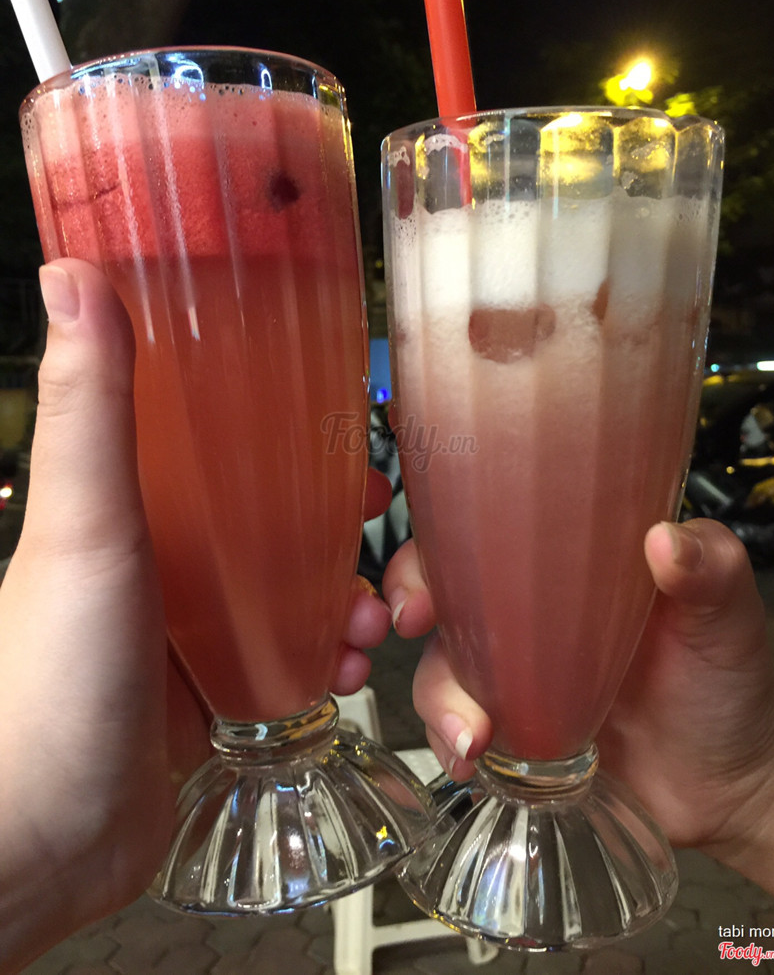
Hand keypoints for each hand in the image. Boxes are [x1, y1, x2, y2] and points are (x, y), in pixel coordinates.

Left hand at [0, 259, 392, 971]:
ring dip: (346, 592)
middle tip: (387, 525)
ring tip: (375, 620)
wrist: (43, 842)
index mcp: (131, 502)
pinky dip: (329, 652)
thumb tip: (75, 274)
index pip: (223, 438)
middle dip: (340, 518)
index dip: (292, 426)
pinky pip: (289, 651)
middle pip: (272, 510)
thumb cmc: (53, 682)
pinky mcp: (210, 685)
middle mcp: (161, 554)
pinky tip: (352, 667)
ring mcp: (187, 622)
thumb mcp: (88, 528)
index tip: (350, 429)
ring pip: (291, 584)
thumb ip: (94, 410)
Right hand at [384, 519, 773, 909]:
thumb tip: (666, 541)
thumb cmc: (727, 682)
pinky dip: (449, 738)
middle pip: (446, 584)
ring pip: (442, 660)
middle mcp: (532, 609)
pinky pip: (457, 723)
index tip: (429, 553)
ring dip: (438, 692)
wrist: (726, 784)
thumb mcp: (727, 617)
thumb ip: (710, 570)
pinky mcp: (510, 726)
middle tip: (411, 623)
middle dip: (410, 598)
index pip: (491, 523)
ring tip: (473, 733)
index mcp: (572, 561)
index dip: (445, 528)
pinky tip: (471, 757)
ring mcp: (516, 670)